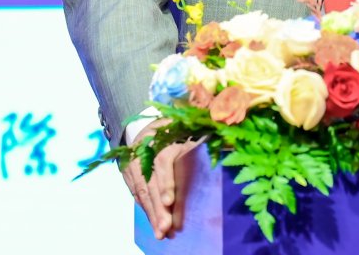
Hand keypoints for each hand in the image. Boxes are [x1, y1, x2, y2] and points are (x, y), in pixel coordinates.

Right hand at [121, 119, 199, 239]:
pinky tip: (155, 224)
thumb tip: (230, 144)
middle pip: (150, 182)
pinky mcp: (128, 175)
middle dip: (158, 207)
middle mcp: (143, 152)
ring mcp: (133, 164)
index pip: (162, 162)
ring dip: (152, 214)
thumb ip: (205, 137)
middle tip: (166, 227)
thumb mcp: (189, 127)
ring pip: (142, 192)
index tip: (169, 202)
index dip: (165, 183)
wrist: (147, 125)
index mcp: (161, 138)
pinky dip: (146, 210)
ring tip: (161, 232)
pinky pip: (137, 195)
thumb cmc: (176, 127)